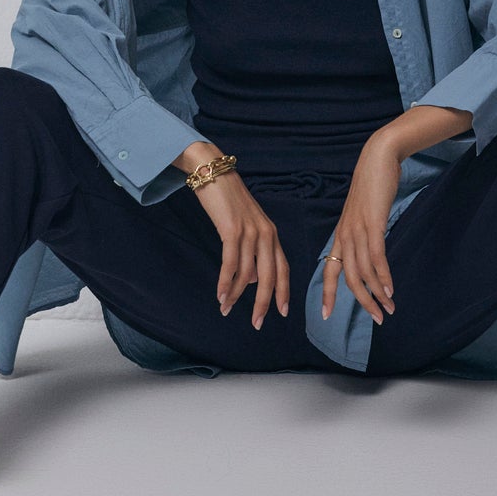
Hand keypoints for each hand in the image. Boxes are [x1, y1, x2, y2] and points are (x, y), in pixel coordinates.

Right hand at [190, 173, 289, 328]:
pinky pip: (231, 264)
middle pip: (270, 277)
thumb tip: (252, 280)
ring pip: (247, 274)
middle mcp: (266, 234)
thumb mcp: (245, 225)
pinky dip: (225, 282)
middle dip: (263, 303)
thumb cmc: (226, 200)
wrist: (212, 172)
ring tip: (225, 309)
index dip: (283, 291)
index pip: (283, 268)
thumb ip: (252, 250)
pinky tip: (220, 295)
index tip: (282, 312)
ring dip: (236, 295)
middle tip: (256, 323)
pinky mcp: (232, 230)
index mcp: (271, 233)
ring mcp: (250, 232)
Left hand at [321, 130, 399, 324]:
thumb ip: (363, 234)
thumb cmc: (371, 187)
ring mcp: (358, 229)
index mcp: (340, 235)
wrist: (376, 159)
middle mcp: (345, 235)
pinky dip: (382, 275)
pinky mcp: (373, 223)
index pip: (330, 270)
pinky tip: (390, 289)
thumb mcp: (363, 215)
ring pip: (363, 271)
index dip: (328, 294)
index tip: (325, 316)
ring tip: (389, 308)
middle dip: (362, 302)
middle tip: (378, 319)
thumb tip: (369, 253)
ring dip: (377, 293)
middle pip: (348, 278)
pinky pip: (376, 256)